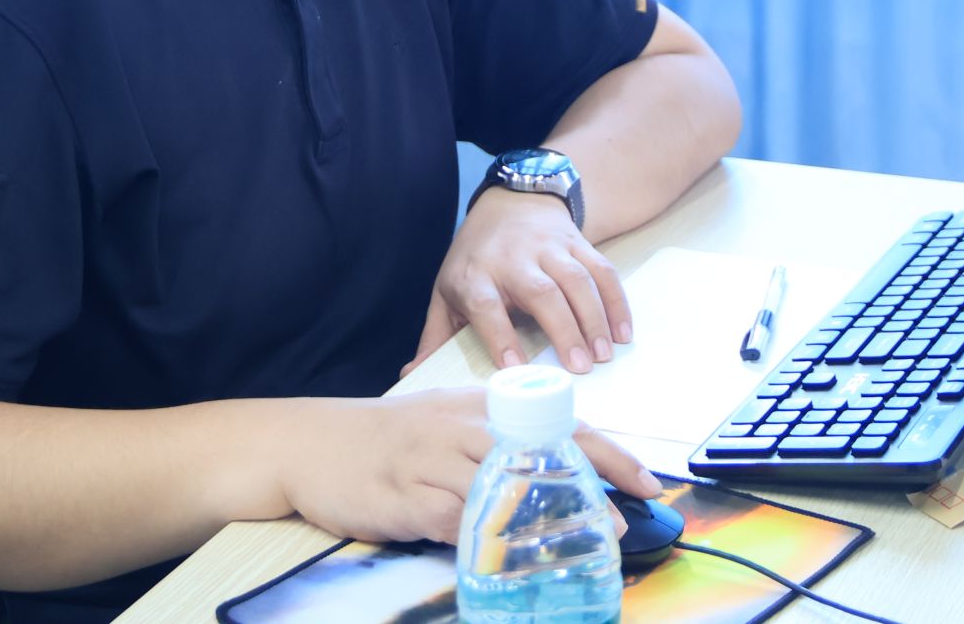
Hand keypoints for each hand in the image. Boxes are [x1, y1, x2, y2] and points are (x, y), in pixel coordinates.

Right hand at [281, 389, 661, 543]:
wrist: (315, 445)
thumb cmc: (392, 438)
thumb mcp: (450, 425)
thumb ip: (499, 444)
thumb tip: (562, 474)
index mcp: (483, 405)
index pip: (562, 423)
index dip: (609, 454)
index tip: (648, 482)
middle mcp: (464, 427)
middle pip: (540, 455)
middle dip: (585, 490)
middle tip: (618, 525)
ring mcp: (434, 461)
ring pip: (501, 489)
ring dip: (541, 521)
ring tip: (575, 547)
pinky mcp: (408, 497)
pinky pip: (454, 520)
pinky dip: (483, 541)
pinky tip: (505, 558)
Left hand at [402, 189, 632, 376]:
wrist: (510, 201)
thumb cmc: (475, 259)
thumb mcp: (446, 290)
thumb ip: (434, 336)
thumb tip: (410, 375)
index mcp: (475, 275)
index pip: (485, 305)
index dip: (500, 334)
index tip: (515, 368)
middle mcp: (513, 258)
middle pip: (541, 292)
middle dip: (563, 329)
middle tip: (580, 368)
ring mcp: (549, 248)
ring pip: (577, 280)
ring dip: (595, 317)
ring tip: (604, 354)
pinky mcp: (576, 243)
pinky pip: (602, 270)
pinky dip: (616, 301)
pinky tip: (623, 332)